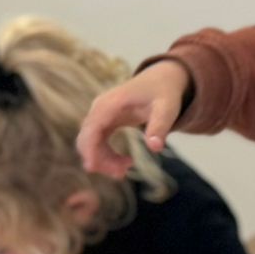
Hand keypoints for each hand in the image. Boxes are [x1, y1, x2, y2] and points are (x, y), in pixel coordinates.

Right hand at [76, 60, 190, 174]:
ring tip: (126, 169)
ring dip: (103, 160)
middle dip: (99, 159)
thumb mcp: (167, 108)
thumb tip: (155, 148)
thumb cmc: (164, 92)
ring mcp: (99, 114)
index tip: (92, 168)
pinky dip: (106, 155)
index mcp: (112, 102)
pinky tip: (126, 162)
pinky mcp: (103, 121)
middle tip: (122, 173)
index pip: (92, 128)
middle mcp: (100, 108)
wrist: (161, 80)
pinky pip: (96, 142)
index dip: (89, 148)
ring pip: (89, 142)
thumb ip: (160, 126)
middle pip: (87, 137)